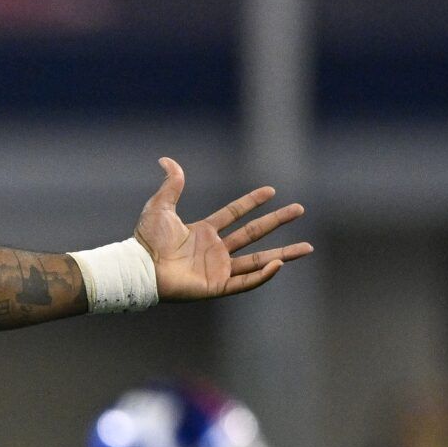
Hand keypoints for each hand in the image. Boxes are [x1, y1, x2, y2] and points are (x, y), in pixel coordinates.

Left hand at [133, 158, 310, 300]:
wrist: (139, 268)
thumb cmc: (145, 241)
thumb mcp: (159, 207)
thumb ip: (171, 185)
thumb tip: (167, 160)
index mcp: (202, 232)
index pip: (233, 214)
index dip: (251, 202)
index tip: (271, 191)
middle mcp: (214, 250)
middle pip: (253, 234)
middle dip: (277, 222)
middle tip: (300, 209)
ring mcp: (217, 268)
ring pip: (257, 261)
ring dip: (283, 254)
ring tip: (308, 247)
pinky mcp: (217, 286)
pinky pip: (245, 281)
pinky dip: (263, 275)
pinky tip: (279, 263)